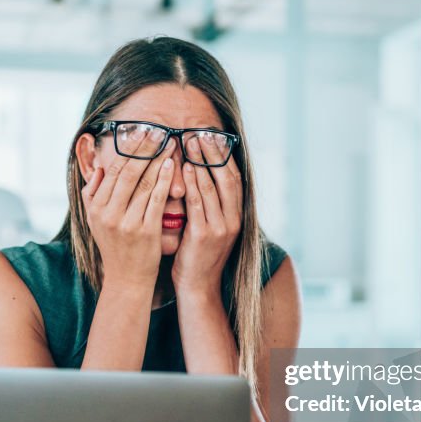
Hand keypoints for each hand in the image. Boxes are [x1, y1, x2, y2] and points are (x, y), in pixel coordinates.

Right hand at [83, 137, 176, 288]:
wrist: (127, 279)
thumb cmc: (115, 246)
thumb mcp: (95, 221)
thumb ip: (92, 193)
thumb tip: (98, 166)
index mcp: (95, 208)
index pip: (112, 170)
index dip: (127, 150)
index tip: (139, 133)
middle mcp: (108, 213)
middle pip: (127, 172)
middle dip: (143, 149)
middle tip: (157, 130)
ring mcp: (127, 222)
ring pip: (142, 183)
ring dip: (157, 159)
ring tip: (168, 142)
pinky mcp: (146, 231)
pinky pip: (156, 199)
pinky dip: (164, 180)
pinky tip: (171, 165)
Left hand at [171, 137, 242, 294]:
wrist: (198, 288)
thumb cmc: (197, 256)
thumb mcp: (209, 228)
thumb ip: (208, 205)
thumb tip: (198, 177)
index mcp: (237, 216)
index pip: (234, 178)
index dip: (223, 156)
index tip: (211, 136)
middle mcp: (233, 220)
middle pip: (226, 177)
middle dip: (213, 153)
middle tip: (199, 133)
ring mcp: (221, 228)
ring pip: (212, 187)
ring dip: (200, 162)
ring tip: (189, 143)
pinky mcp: (204, 236)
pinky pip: (198, 203)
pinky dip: (192, 183)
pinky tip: (183, 168)